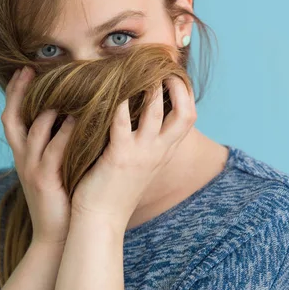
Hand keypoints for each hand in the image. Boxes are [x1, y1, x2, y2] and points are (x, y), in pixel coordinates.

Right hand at [1, 66, 76, 245]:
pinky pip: (52, 152)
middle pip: (12, 118)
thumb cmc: (63, 197)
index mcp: (24, 153)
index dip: (15, 93)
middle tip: (29, 69)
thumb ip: (59, 141)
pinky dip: (63, 134)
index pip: (13, 116)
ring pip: (31, 131)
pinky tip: (76, 119)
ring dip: (45, 109)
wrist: (58, 236)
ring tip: (60, 88)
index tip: (24, 69)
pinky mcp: (44, 181)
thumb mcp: (56, 166)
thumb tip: (73, 113)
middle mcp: (22, 158)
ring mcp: (31, 169)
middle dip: (18, 92)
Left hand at [70, 75, 196, 229]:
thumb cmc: (115, 192)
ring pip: (155, 111)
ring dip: (150, 87)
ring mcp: (141, 153)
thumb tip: (142, 120)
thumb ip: (146, 145)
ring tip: (139, 70)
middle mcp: (158, 152)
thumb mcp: (140, 166)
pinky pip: (122, 122)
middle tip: (164, 68)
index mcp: (164, 153)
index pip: (188, 118)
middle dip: (178, 86)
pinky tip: (111, 89)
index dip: (186, 94)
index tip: (174, 75)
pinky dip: (119, 103)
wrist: (100, 221)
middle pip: (185, 113)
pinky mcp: (119, 156)